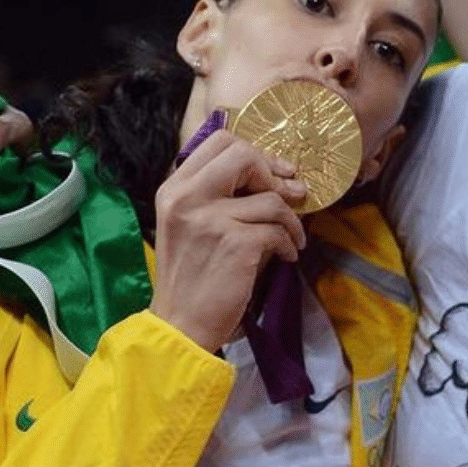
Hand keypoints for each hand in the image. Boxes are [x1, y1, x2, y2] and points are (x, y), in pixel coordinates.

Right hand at [149, 130, 308, 350]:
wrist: (180, 325)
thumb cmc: (191, 276)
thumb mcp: (192, 226)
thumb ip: (220, 196)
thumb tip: (282, 175)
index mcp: (174, 190)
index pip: (219, 141)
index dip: (253, 153)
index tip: (271, 175)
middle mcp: (187, 198)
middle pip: (243, 154)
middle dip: (274, 173)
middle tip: (290, 195)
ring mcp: (210, 220)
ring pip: (271, 198)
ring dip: (292, 219)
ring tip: (293, 238)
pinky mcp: (236, 244)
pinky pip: (278, 231)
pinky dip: (289, 244)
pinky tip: (287, 257)